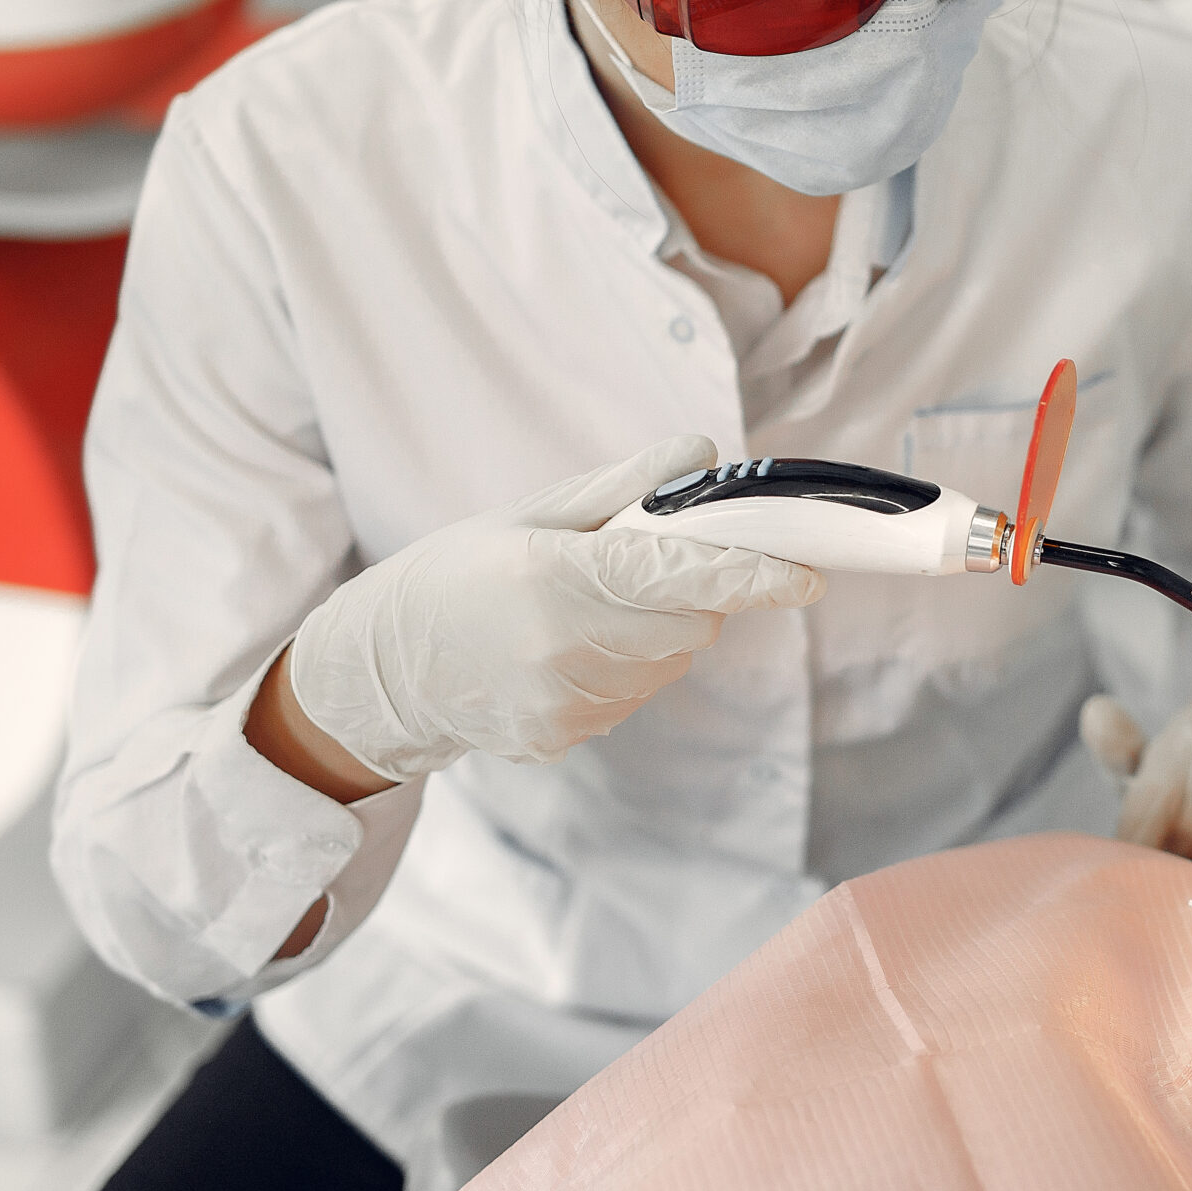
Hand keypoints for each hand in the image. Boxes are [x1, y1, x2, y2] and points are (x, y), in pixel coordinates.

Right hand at [289, 436, 822, 778]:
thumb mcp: (529, 514)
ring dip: (658, 632)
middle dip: (692, 592)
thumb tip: (703, 452)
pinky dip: (626, 669)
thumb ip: (622, 487)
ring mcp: (564, 703)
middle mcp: (562, 647)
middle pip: (691, 623)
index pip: (677, 575)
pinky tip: (566, 652)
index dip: (754, 576)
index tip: (810, 578)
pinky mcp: (563, 738)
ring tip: (585, 611)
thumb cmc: (457, 573)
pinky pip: (637, 696)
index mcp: (552, 576)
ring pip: (671, 662)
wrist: (381, 669)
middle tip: (639, 568)